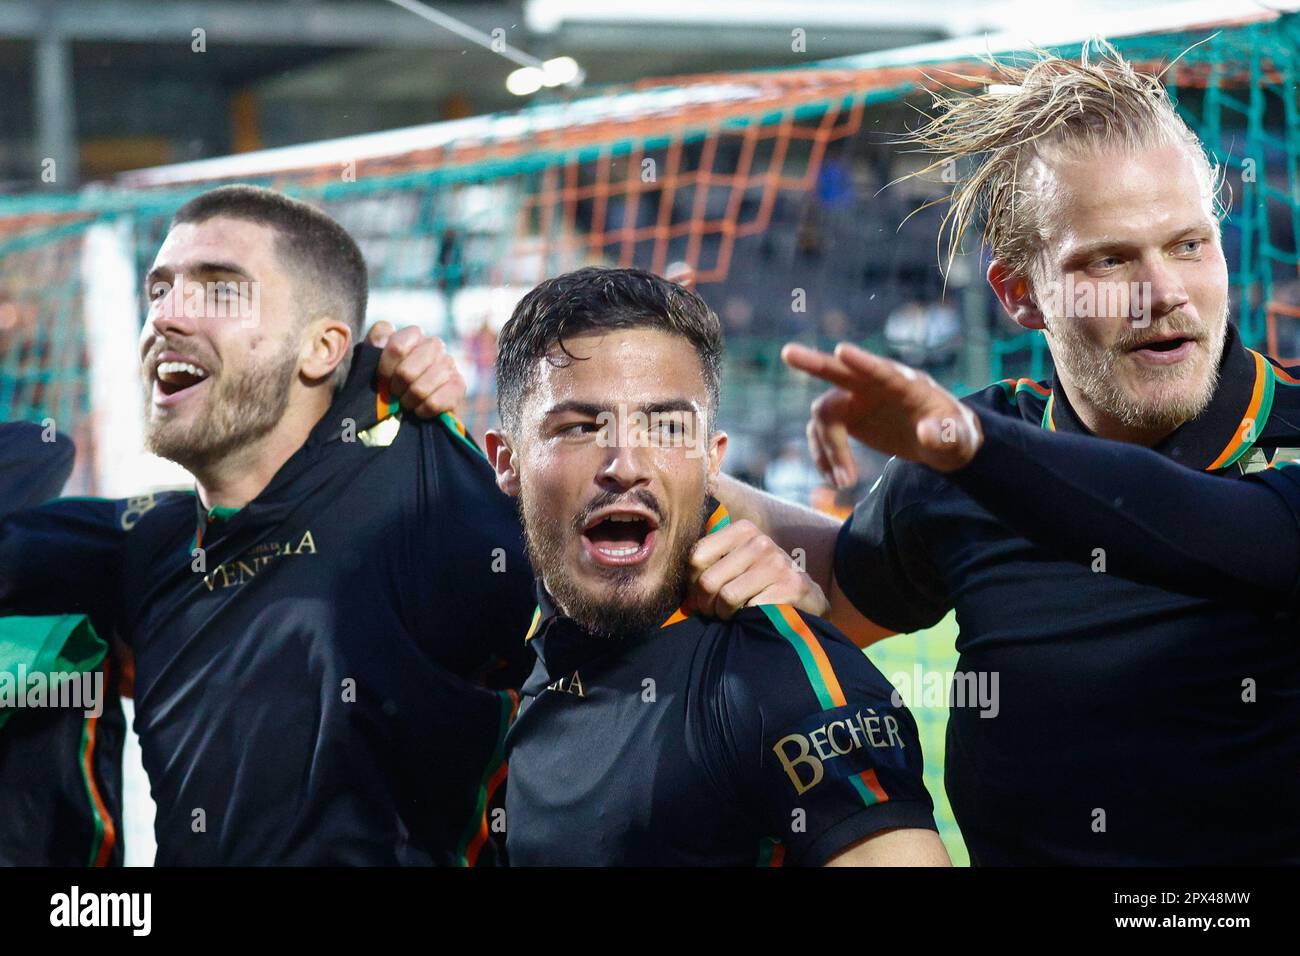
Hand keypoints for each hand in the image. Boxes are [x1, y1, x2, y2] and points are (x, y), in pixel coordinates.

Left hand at [367, 322, 466, 420]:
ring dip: (408, 401)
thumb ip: (373, 343)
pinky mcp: (459, 385)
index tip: (382, 379)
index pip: (397, 348)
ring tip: (407, 402)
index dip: (385, 369)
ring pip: (420, 389)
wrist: (409, 409)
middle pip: (406, 372)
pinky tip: (421, 409)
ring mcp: (449, 363)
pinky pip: (434, 403)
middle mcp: (434, 344)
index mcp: (413, 334)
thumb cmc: (388, 381)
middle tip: (396, 393)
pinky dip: (422, 410)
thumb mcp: (373, 360)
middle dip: (396, 388)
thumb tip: (381, 340)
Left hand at [687, 519, 828, 618]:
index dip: (692, 584)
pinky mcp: (791, 588)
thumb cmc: (761, 583)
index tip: (702, 596)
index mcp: (743, 530)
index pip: (696, 557)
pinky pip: (749, 610)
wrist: (806, 599)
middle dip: (707, 605)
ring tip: (733, 615)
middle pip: (709, 581)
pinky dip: (747, 620)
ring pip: (727, 597)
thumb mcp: (737, 562)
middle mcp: (761, 542)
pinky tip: (755, 617)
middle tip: (715, 612)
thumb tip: (672, 576)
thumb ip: (710, 562)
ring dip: (725, 614)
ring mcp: (777, 564)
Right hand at [782, 341, 981, 485]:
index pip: (881, 370)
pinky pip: (821, 434)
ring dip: (828, 448)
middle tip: (788, 353)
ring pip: (825, 414)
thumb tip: (926, 432)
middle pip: (840, 370)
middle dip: (814, 363)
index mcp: (906, 384)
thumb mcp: (958, 439)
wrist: (941, 441)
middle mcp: (875, 385)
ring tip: (844, 483)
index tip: (841, 350)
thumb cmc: (954, 435)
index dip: (862, 361)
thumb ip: (946, 435)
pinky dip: (824, 457)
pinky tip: (837, 479)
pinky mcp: (846, 417)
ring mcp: (857, 399)